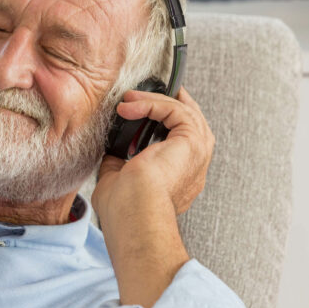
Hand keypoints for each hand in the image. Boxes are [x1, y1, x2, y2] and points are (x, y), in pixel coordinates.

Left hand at [93, 87, 214, 218]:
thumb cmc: (124, 211)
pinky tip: (130, 105)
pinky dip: (152, 104)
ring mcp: (197, 156)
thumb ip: (118, 165)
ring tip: (130, 98)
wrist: (134, 215)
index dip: (164, 124)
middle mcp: (193, 168)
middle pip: (194, 125)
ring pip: (186, 114)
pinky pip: (177, 111)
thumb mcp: (116, 182)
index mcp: (179, 180)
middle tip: (151, 92)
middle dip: (174, 104)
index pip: (180, 146)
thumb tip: (111, 153)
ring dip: (155, 102)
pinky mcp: (192, 143)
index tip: (142, 111)